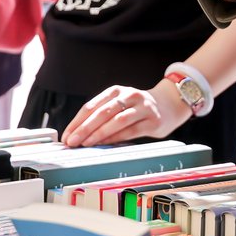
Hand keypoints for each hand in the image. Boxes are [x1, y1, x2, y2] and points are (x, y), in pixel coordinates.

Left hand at [62, 80, 186, 146]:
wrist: (169, 104)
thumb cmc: (137, 108)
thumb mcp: (120, 105)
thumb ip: (102, 115)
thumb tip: (78, 135)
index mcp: (116, 91)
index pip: (91, 106)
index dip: (77, 121)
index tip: (67, 135)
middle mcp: (129, 96)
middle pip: (102, 112)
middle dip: (84, 128)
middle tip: (72, 141)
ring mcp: (142, 107)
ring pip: (117, 120)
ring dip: (99, 133)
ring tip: (86, 143)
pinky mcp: (152, 121)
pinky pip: (131, 130)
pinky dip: (116, 138)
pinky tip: (105, 144)